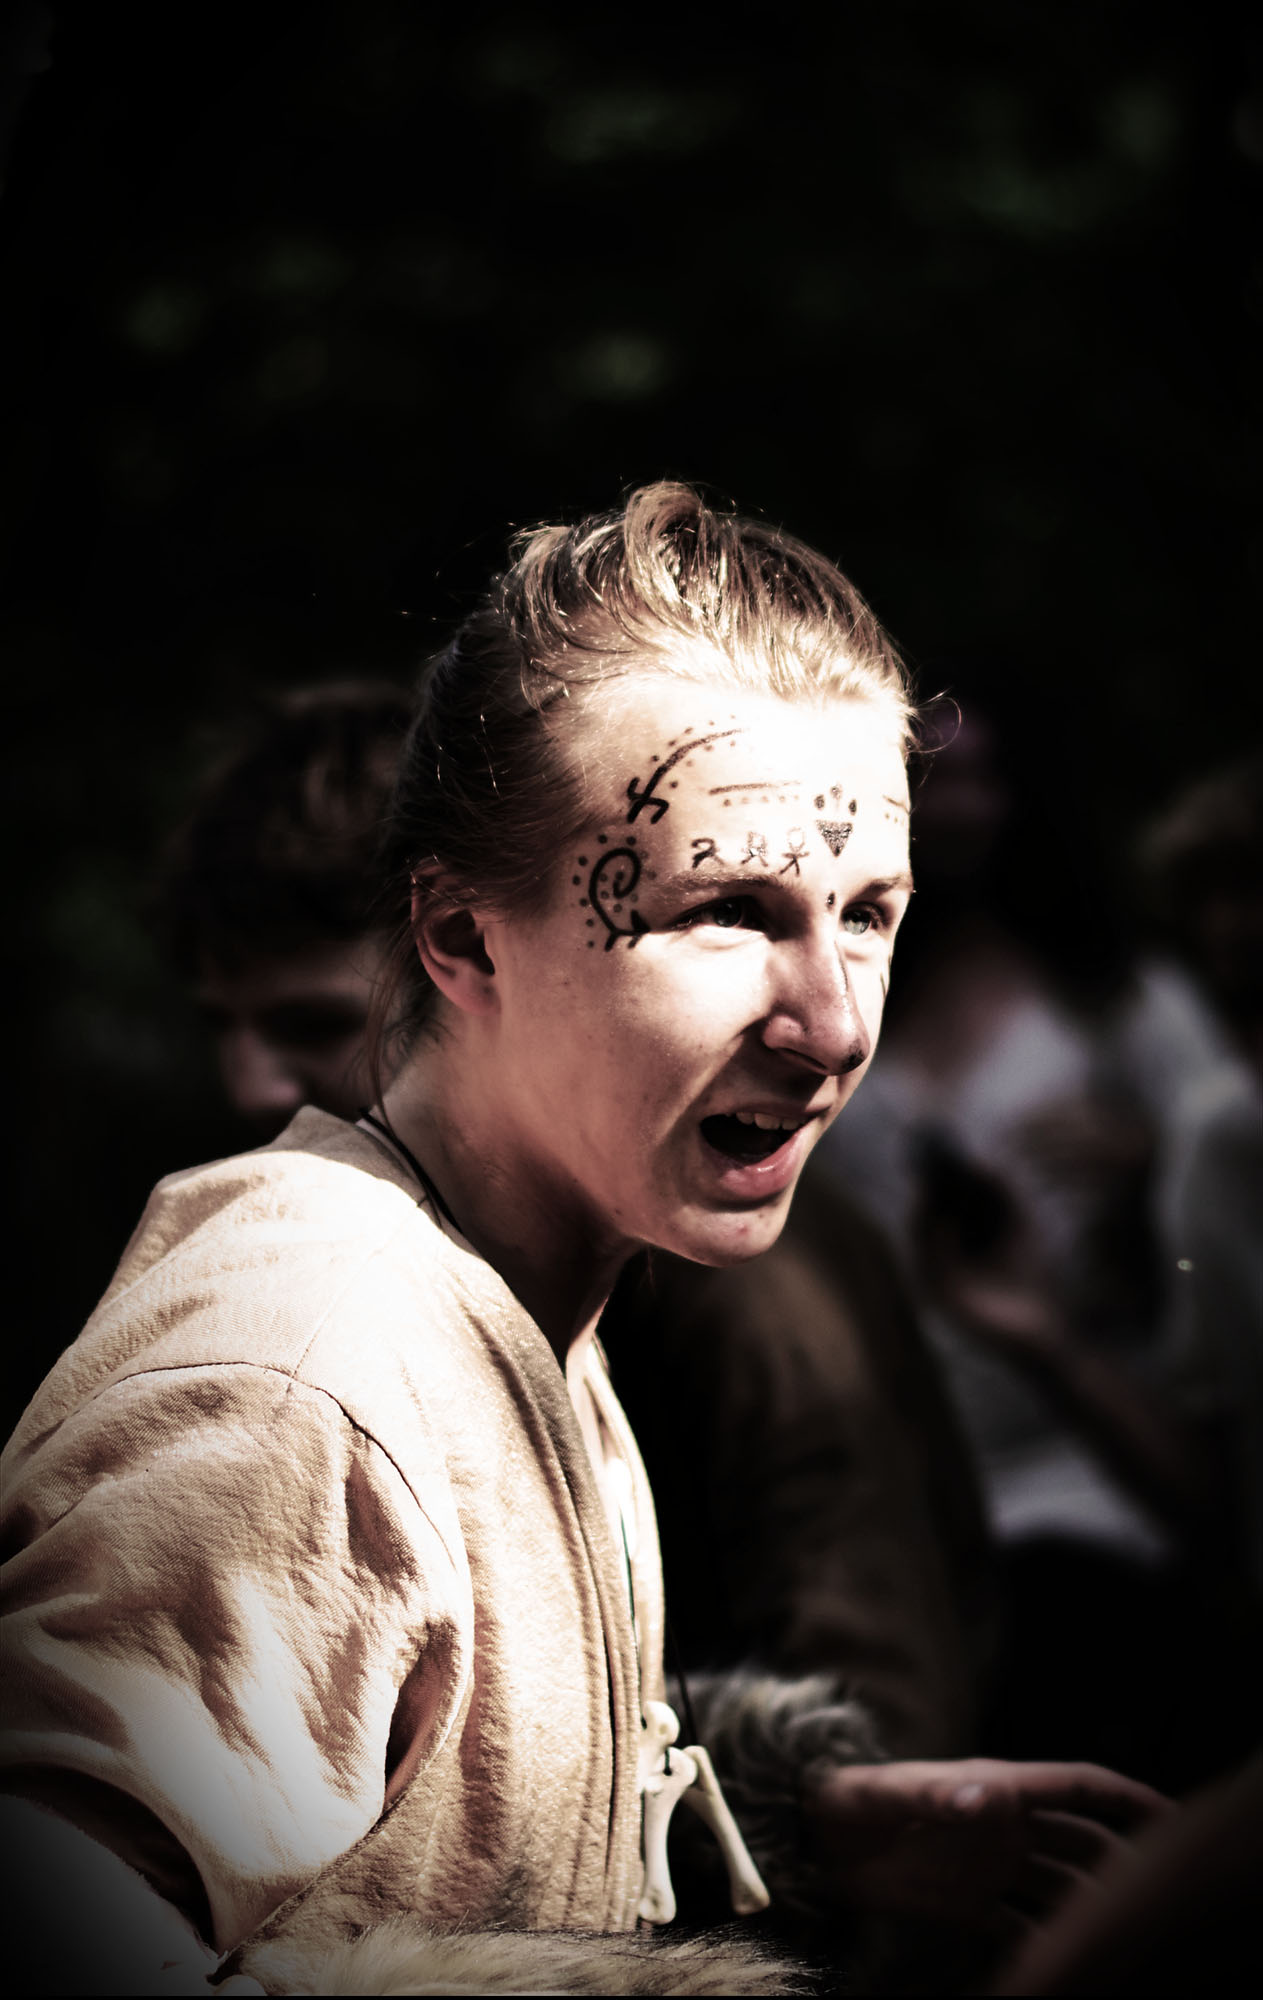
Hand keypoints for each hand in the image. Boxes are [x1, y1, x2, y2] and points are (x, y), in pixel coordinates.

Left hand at [804, 1758, 1171, 1931]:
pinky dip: (1045, 1946)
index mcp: (998, 1786)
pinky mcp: (968, 1903)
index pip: (1076, 1786)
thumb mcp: (891, 1793)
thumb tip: (988, 1798)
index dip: (1124, 1796)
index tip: (1170, 1817)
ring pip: (1060, 1887)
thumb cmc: (850, 1798)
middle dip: (1121, 1863)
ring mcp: (990, 1865)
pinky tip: (1063, 1970)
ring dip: (1088, 1910)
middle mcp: (1005, 1825)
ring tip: (1121, 1944)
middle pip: (1082, 1842)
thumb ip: (939, 1796)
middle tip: (1158, 1897)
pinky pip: (1021, 1927)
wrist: (812, 1836)